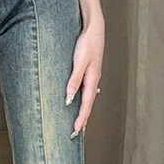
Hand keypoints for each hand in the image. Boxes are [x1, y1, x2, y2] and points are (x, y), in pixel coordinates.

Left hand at [66, 18, 103, 136]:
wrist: (94, 28)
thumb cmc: (87, 42)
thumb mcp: (79, 61)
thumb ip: (74, 79)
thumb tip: (69, 97)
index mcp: (91, 79)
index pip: (86, 104)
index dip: (81, 118)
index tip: (76, 130)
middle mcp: (93, 81)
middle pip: (88, 105)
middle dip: (83, 121)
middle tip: (77, 135)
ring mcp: (91, 78)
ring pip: (87, 100)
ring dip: (83, 113)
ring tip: (79, 126)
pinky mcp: (88, 73)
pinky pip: (85, 93)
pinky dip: (82, 103)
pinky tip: (79, 106)